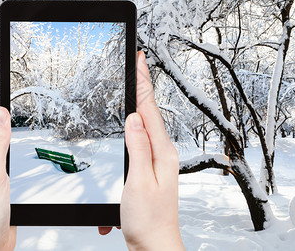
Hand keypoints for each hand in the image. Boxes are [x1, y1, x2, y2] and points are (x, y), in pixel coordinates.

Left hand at [0, 104, 15, 250]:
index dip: (2, 107)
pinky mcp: (1, 182)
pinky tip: (25, 152)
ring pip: (5, 145)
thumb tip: (1, 113)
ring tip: (25, 124)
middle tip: (25, 106)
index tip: (14, 93)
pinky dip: (19, 154)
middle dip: (10, 119)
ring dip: (15, 136)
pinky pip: (11, 161)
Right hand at [99, 51, 184, 250]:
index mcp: (161, 152)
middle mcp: (162, 153)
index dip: (143, 83)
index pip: (149, 109)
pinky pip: (142, 141)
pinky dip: (134, 128)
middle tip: (138, 65)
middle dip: (142, 87)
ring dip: (138, 105)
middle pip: (149, 113)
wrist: (154, 244)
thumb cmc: (148, 219)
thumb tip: (134, 118)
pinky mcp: (150, 169)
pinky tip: (132, 122)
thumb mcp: (139, 180)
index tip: (141, 61)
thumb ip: (138, 146)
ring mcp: (157, 161)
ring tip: (135, 85)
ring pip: (145, 126)